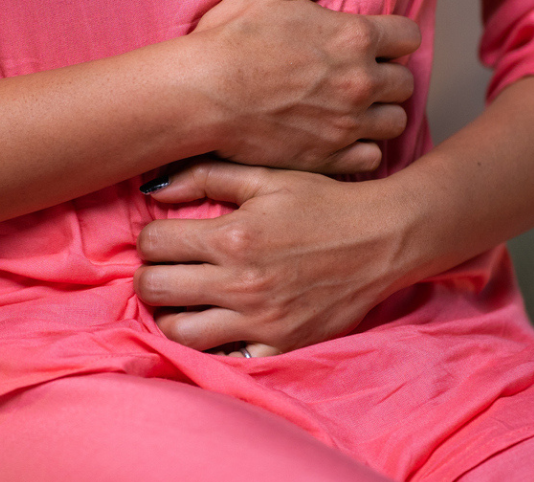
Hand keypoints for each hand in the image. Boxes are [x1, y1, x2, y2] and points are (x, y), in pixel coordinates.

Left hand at [134, 160, 412, 354]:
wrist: (383, 239)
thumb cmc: (324, 203)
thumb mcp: (267, 177)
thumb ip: (207, 176)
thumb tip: (154, 190)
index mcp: (232, 236)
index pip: (152, 243)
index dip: (150, 238)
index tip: (163, 238)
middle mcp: (240, 282)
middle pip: (154, 289)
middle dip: (150, 276)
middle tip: (165, 270)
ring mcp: (259, 320)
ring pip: (178, 331)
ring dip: (172, 315)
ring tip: (185, 300)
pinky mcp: (280, 345)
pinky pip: (224, 357)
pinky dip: (213, 343)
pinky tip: (218, 323)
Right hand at [190, 0, 419, 174]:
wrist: (201, 94)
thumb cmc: (232, 39)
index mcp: (355, 38)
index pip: (409, 37)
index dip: (394, 38)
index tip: (375, 43)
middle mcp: (359, 83)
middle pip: (405, 83)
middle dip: (388, 76)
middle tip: (359, 75)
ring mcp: (346, 124)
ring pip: (395, 122)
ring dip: (380, 113)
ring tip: (354, 108)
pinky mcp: (328, 157)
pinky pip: (372, 157)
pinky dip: (362, 148)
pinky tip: (340, 136)